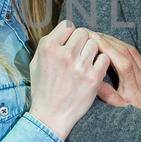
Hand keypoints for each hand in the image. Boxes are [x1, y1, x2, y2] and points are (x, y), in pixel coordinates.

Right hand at [27, 21, 112, 139]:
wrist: (51, 116)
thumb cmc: (43, 89)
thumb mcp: (35, 63)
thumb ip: (48, 44)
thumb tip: (63, 30)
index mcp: (48, 48)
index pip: (67, 25)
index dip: (70, 34)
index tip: (69, 44)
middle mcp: (64, 54)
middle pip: (83, 32)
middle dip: (82, 41)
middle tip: (79, 53)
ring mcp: (80, 65)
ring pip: (95, 44)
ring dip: (92, 51)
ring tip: (86, 63)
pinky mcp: (93, 77)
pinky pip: (105, 58)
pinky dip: (101, 63)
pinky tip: (93, 70)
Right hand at [94, 34, 140, 112]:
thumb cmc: (138, 122)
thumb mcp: (121, 112)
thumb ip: (108, 95)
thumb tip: (93, 79)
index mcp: (137, 91)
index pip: (123, 62)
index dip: (108, 48)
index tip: (92, 39)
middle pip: (127, 53)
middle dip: (108, 41)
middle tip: (91, 33)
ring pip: (133, 52)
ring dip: (115, 42)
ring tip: (99, 36)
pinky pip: (137, 57)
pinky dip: (123, 48)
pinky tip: (113, 46)